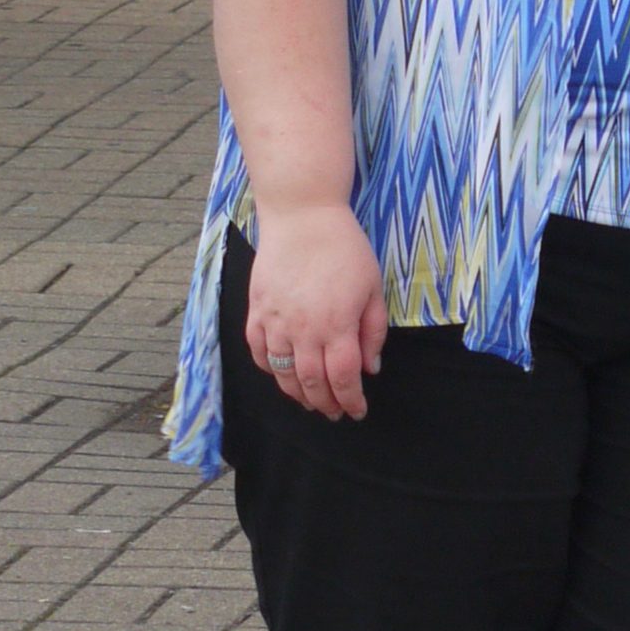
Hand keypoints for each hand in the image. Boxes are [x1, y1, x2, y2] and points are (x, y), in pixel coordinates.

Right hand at [246, 204, 389, 420]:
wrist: (302, 217)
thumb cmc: (344, 248)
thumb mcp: (372, 287)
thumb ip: (372, 331)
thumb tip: (370, 368)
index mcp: (337, 325)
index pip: (344, 378)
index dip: (351, 400)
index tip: (357, 411)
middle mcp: (303, 330)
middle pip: (312, 383)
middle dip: (325, 404)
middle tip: (334, 413)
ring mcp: (275, 322)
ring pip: (282, 374)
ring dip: (297, 394)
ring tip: (310, 401)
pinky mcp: (257, 311)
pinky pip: (258, 352)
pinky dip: (270, 369)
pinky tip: (282, 374)